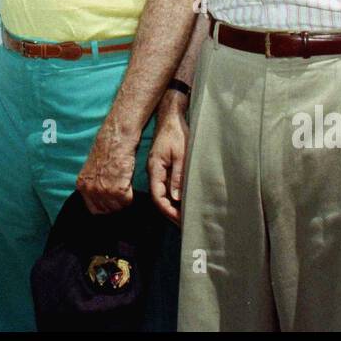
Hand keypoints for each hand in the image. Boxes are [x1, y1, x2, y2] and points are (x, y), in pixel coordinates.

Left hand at [76, 120, 137, 214]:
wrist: (116, 139)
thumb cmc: (107, 150)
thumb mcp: (92, 169)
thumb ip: (93, 185)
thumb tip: (101, 199)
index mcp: (82, 185)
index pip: (94, 209)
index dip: (105, 206)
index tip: (112, 201)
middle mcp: (91, 190)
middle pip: (107, 210)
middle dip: (115, 204)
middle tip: (121, 192)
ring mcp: (104, 190)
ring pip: (118, 207)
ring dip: (123, 200)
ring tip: (125, 185)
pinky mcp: (118, 189)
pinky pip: (127, 201)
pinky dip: (131, 194)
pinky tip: (128, 182)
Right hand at [147, 97, 188, 224]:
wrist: (171, 116)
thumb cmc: (176, 132)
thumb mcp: (181, 154)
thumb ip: (178, 175)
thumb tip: (176, 198)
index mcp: (155, 169)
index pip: (158, 197)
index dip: (168, 211)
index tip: (180, 221)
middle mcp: (154, 172)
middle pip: (160, 198)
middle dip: (171, 213)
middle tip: (185, 224)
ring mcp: (158, 170)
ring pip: (163, 193)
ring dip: (173, 206)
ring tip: (185, 216)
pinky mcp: (163, 167)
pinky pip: (167, 186)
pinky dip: (174, 196)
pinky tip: (183, 201)